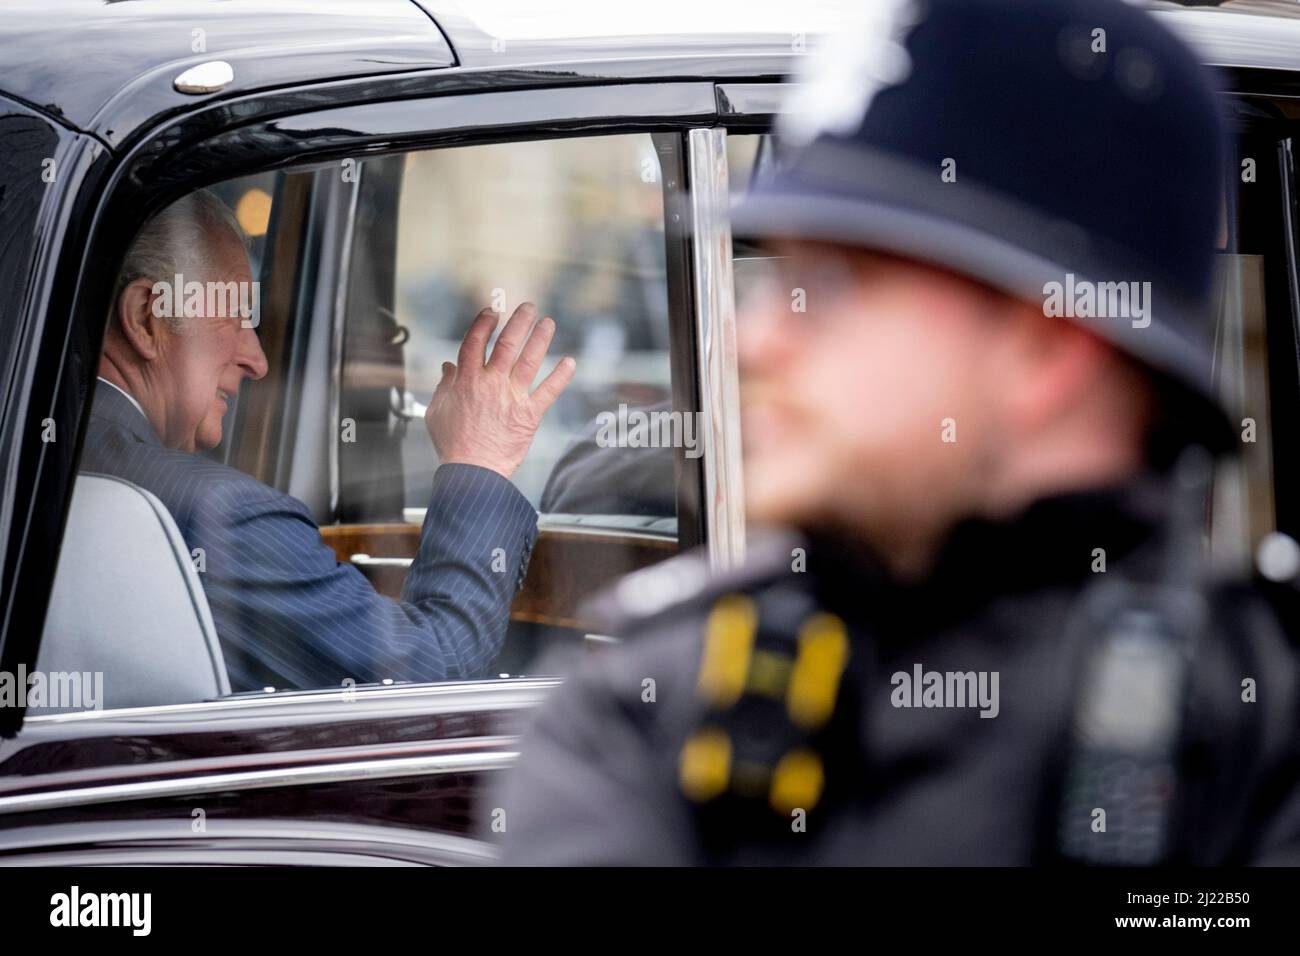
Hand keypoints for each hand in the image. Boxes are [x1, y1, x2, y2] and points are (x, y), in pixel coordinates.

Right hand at [425, 303, 575, 479]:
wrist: (473, 473)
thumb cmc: (453, 445)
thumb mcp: (437, 412)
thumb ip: (443, 386)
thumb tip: (447, 366)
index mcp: (467, 381)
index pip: (475, 342)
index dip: (483, 323)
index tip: (492, 312)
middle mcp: (491, 384)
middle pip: (507, 344)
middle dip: (519, 322)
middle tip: (529, 307)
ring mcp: (512, 398)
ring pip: (529, 361)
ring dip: (540, 339)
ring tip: (548, 322)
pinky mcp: (530, 415)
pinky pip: (549, 392)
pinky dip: (561, 376)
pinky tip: (570, 362)